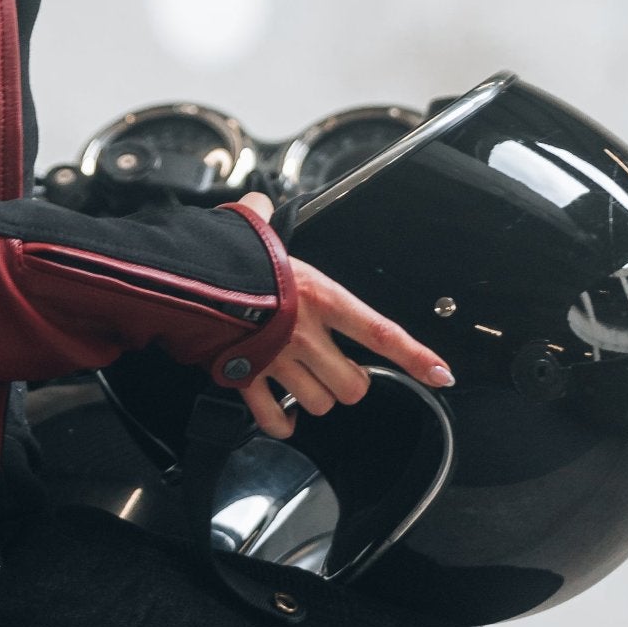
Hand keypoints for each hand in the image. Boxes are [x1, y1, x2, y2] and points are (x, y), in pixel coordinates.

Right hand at [227, 192, 454, 438]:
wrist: (186, 281)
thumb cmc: (227, 255)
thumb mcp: (255, 230)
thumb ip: (263, 217)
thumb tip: (256, 204)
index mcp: (320, 296)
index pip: (380, 331)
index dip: (416, 356)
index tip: (442, 373)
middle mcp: (307, 334)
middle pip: (353, 386)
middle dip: (349, 383)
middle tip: (339, 371)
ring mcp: (279, 360)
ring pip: (319, 403)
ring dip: (314, 398)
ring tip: (304, 383)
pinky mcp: (248, 378)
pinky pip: (275, 417)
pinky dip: (280, 422)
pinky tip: (282, 417)